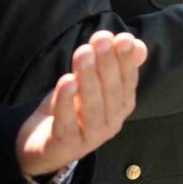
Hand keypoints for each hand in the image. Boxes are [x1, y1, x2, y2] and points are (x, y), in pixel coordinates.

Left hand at [16, 31, 147, 177]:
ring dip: (89, 78)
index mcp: (122, 106)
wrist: (43, 144)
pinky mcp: (65, 146)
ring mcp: (90, 137)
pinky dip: (66, 102)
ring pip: (92, 107)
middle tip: (101, 39)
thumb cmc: (74, 108)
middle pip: (111, 91)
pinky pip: (66, 123)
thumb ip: (116, 65)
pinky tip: (66, 81)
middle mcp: (112, 123)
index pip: (128, 80)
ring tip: (83, 53)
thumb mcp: (94, 83)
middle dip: (107, 62)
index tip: (123, 38)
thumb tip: (139, 45)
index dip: (126, 59)